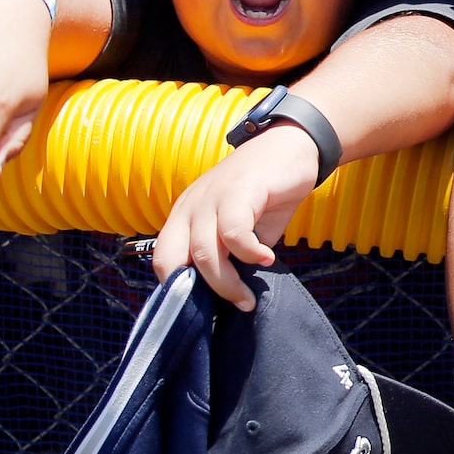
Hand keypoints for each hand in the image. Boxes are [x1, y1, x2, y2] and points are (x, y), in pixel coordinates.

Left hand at [154, 126, 321, 307]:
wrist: (290, 146)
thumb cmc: (265, 192)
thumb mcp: (242, 228)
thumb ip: (231, 255)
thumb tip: (232, 292)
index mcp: (184, 217)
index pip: (163, 260)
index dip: (179, 289)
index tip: (208, 307)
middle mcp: (190, 207)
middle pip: (177, 261)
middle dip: (205, 292)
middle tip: (234, 304)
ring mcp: (211, 198)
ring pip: (205, 252)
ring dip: (228, 282)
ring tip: (250, 295)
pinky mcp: (237, 191)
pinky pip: (233, 232)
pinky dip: (250, 253)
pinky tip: (267, 258)